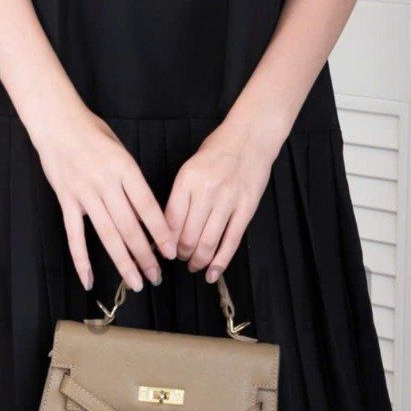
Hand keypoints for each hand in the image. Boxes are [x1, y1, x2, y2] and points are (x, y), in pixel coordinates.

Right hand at [32, 102, 177, 292]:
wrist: (57, 122)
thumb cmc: (92, 132)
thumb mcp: (121, 149)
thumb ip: (132, 179)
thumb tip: (147, 212)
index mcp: (124, 168)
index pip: (147, 207)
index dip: (161, 232)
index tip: (171, 251)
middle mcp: (105, 183)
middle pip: (129, 227)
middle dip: (145, 255)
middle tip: (157, 276)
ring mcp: (84, 193)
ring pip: (107, 235)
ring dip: (123, 261)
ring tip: (135, 282)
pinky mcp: (66, 200)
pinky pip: (74, 235)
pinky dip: (81, 259)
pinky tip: (89, 279)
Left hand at [166, 116, 278, 280]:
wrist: (250, 137)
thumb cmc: (217, 151)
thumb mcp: (190, 169)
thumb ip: (179, 198)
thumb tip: (165, 229)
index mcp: (187, 180)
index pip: (170, 221)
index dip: (163, 243)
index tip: (159, 253)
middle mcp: (206, 191)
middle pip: (187, 236)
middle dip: (181, 254)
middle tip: (180, 258)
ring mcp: (228, 200)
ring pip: (208, 242)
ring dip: (198, 260)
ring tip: (194, 265)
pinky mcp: (247, 208)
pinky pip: (232, 240)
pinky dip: (221, 261)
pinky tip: (213, 273)